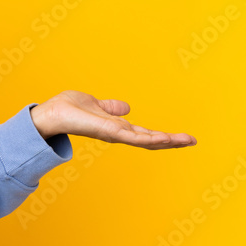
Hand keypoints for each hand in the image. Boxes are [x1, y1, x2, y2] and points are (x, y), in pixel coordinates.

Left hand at [29, 90, 196, 149]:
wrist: (51, 113)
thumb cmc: (68, 109)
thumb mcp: (96, 105)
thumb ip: (111, 108)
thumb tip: (126, 108)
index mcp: (117, 127)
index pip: (145, 133)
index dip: (163, 136)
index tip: (184, 137)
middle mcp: (118, 133)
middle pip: (150, 140)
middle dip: (172, 141)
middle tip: (193, 141)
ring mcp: (114, 134)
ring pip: (145, 140)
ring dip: (166, 141)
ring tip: (186, 140)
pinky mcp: (108, 131)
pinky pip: (132, 137)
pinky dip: (148, 139)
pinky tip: (164, 139)